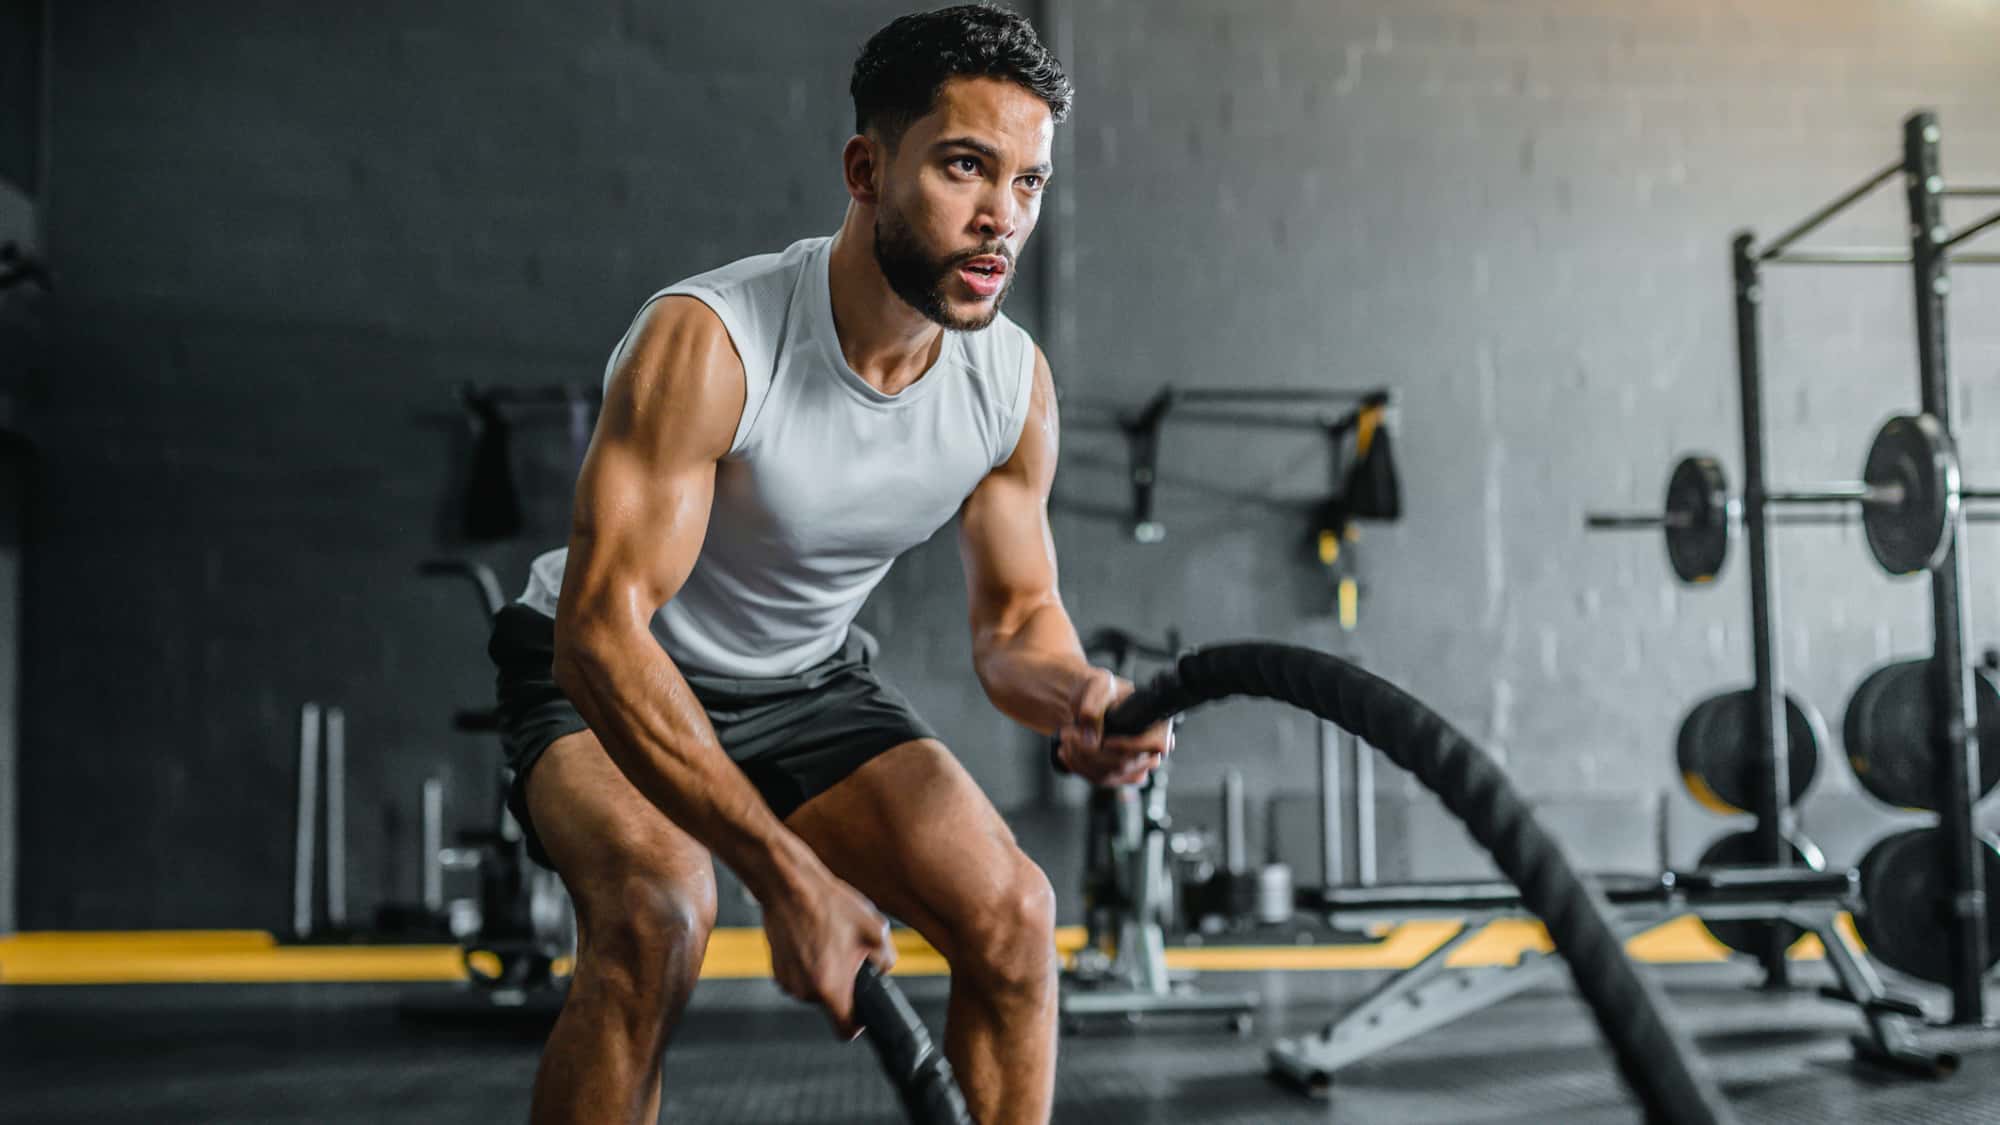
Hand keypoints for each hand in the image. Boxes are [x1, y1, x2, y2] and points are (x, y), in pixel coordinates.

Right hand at [761, 860, 894, 1038]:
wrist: (789, 886)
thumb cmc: (830, 906)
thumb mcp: (875, 930)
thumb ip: (886, 960)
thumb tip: (883, 971)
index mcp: (830, 989)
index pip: (845, 1031)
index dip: (858, 1024)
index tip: (863, 1010)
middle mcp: (805, 992)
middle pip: (831, 1005)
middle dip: (843, 987)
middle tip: (848, 956)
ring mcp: (787, 982)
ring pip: (815, 990)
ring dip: (825, 975)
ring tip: (829, 941)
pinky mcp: (776, 970)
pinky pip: (800, 978)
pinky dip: (809, 966)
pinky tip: (813, 940)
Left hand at [1055, 668, 1174, 785]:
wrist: (1090, 700)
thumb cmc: (1101, 690)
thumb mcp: (1098, 686)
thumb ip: (1094, 707)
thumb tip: (1091, 739)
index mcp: (1158, 723)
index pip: (1153, 745)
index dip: (1126, 746)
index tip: (1102, 740)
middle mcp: (1152, 749)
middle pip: (1124, 764)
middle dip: (1089, 751)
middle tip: (1069, 733)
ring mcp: (1136, 766)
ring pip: (1108, 775)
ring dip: (1080, 758)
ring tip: (1066, 738)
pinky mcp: (1119, 775)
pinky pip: (1098, 779)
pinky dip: (1078, 766)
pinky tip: (1067, 751)